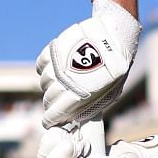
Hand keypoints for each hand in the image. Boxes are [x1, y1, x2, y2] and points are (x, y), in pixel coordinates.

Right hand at [36, 0, 139, 127]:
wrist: (116, 35)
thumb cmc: (116, 67)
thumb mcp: (110, 92)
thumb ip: (92, 106)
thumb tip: (75, 117)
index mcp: (81, 93)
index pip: (56, 112)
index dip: (49, 120)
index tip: (47, 122)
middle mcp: (66, 80)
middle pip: (49, 98)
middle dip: (50, 105)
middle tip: (55, 104)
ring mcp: (59, 63)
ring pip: (44, 82)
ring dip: (49, 86)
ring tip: (59, 84)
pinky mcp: (55, 48)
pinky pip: (41, 64)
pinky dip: (44, 69)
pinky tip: (54, 69)